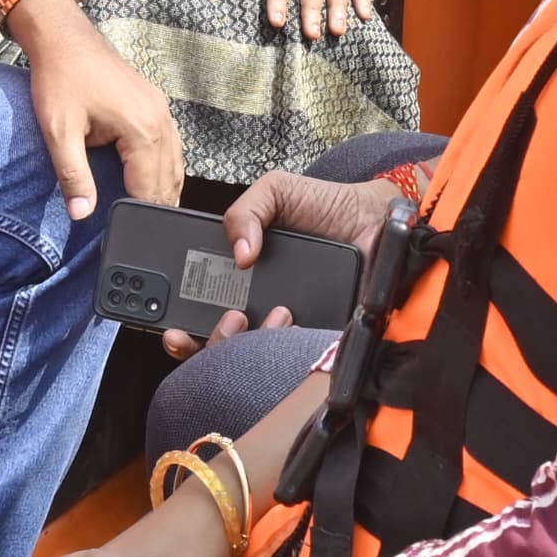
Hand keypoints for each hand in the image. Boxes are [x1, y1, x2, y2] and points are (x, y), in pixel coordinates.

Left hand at [6, 0, 182, 220]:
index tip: (127, 234)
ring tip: (150, 218)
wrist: (64, 38)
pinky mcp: (156, 104)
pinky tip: (154, 182)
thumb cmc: (60, 79)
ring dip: (165, 190)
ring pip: (175, 164)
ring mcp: (162, 110)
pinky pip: (172, 146)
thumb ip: (73, 176)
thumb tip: (81, 215)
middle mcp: (161, 121)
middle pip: (169, 180)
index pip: (151, 190)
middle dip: (156, 208)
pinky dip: (165, 169)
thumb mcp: (59, 131)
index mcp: (142, 130)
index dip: (140, 216)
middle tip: (142, 236)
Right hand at [161, 166, 400, 358]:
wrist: (380, 219)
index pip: (202, 318)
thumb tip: (238, 255)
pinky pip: (295, 364)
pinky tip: (291, 327)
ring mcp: (292, 331)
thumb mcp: (276, 192)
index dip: (183, 333)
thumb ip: (244, 211)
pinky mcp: (322, 342)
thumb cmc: (329, 206)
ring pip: (252, 363)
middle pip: (220, 349)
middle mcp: (262, 311)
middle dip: (213, 341)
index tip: (176, 330)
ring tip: (275, 315)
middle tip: (234, 316)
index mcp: (244, 281)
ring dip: (248, 347)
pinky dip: (284, 353)